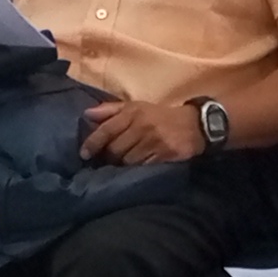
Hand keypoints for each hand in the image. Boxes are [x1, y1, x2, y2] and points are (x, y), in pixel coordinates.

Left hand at [81, 95, 207, 164]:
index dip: (92, 143)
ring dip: (121, 165)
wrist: (194, 124)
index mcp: (132, 113)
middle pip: (115, 149)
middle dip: (108, 157)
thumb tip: (86, 114)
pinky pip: (142, 166)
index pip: (106, 130)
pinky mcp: (164, 154)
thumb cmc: (159, 116)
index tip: (84, 154)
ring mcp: (153, 141)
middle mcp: (141, 126)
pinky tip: (135, 169)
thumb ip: (110, 110)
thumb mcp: (136, 107)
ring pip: (127, 160)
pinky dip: (136, 169)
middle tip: (105, 162)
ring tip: (120, 166)